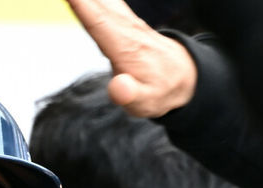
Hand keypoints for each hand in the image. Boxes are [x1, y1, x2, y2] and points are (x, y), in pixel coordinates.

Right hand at [65, 0, 197, 116]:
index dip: (81, 5)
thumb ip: (130, 95)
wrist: (182, 78)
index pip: (97, 22)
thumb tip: (119, 89)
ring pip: (103, 1)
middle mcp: (125, 29)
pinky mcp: (126, 21)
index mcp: (125, 48)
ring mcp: (127, 23)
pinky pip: (108, 2)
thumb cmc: (160, 91)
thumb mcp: (146, 102)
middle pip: (97, 5)